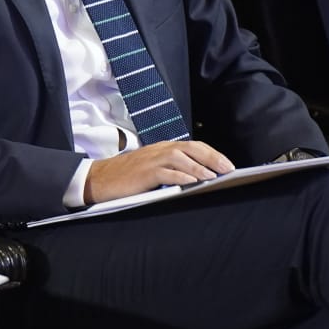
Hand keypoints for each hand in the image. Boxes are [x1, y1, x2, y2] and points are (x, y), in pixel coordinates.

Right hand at [84, 140, 233, 203]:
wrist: (100, 179)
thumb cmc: (127, 177)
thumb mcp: (153, 168)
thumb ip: (172, 168)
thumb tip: (198, 177)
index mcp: (163, 148)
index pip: (194, 146)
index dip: (212, 154)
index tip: (227, 164)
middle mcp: (160, 149)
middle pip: (192, 148)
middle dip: (213, 158)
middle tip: (228, 169)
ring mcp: (152, 159)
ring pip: (182, 158)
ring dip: (201, 167)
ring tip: (216, 177)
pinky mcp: (145, 172)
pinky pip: (167, 172)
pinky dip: (183, 176)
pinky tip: (194, 182)